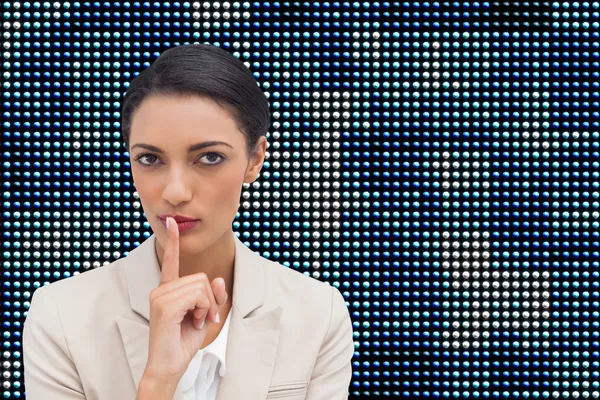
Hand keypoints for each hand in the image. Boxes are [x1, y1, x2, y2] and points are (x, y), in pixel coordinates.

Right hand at [142, 216, 227, 383]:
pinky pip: (197, 295)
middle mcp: (161, 289)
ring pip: (200, 285)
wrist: (169, 365)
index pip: (170, 261)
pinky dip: (203, 309)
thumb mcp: (205, 315)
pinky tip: (194, 323)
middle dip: (210, 299)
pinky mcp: (165, 305)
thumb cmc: (183, 341)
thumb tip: (219, 280)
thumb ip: (213, 296)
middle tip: (203, 318)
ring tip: (196, 322)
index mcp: (167, 289)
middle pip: (200, 277)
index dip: (173, 242)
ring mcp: (160, 296)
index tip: (173, 223)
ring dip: (207, 306)